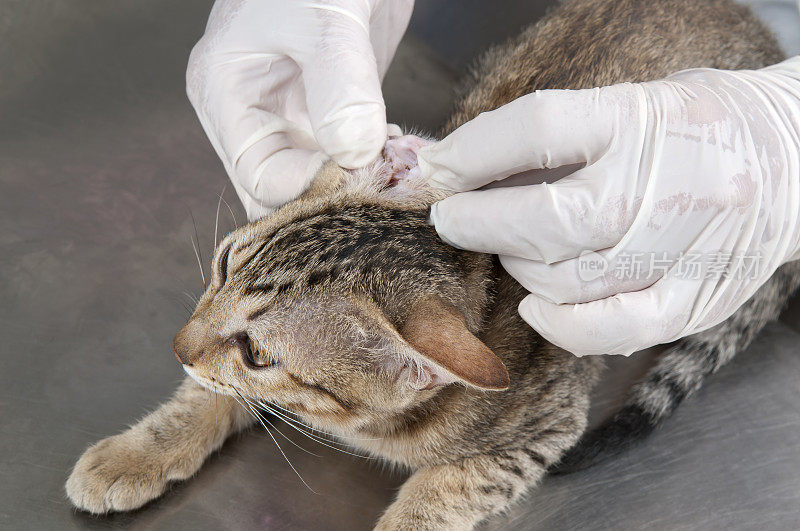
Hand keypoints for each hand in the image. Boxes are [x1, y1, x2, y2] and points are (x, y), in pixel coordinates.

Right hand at [187, 0, 412, 219]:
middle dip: (338, 196)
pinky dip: (376, 165)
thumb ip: (339, 87)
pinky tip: (403, 152)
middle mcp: (254, 114)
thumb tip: (354, 156)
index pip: (260, 178)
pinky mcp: (329, 113)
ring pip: (319, 182)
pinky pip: (347, 160)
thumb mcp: (323, 18)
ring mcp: (292, 116)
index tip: (366, 178)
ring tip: (404, 168)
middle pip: (286, 192)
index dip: (312, 190)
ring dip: (362, 185)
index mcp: (226, 94)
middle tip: (391, 182)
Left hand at [420, 57, 799, 355]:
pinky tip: (535, 306)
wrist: (796, 159)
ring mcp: (684, 250)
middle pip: (546, 220)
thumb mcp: (630, 104)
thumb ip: (555, 138)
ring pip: (568, 281)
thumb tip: (464, 168)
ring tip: (509, 250)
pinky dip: (561, 325)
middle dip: (478, 223)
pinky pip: (613, 329)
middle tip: (450, 220)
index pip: (539, 128)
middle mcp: (665, 187)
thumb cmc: (695, 127)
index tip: (435, 171)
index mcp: (644, 120)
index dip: (471, 154)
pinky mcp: (696, 300)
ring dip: (518, 269)